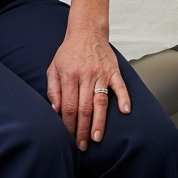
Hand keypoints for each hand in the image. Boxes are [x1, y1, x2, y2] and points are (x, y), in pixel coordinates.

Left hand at [47, 29, 129, 149]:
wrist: (86, 31)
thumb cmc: (69, 52)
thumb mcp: (54, 68)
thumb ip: (53, 89)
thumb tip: (54, 110)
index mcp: (69, 76)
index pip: (69, 106)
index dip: (68, 125)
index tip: (68, 138)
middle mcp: (85, 76)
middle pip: (84, 108)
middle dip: (82, 130)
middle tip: (81, 146)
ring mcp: (101, 73)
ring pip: (100, 102)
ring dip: (98, 122)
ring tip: (96, 138)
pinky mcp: (113, 70)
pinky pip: (120, 86)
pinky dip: (123, 98)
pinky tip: (125, 111)